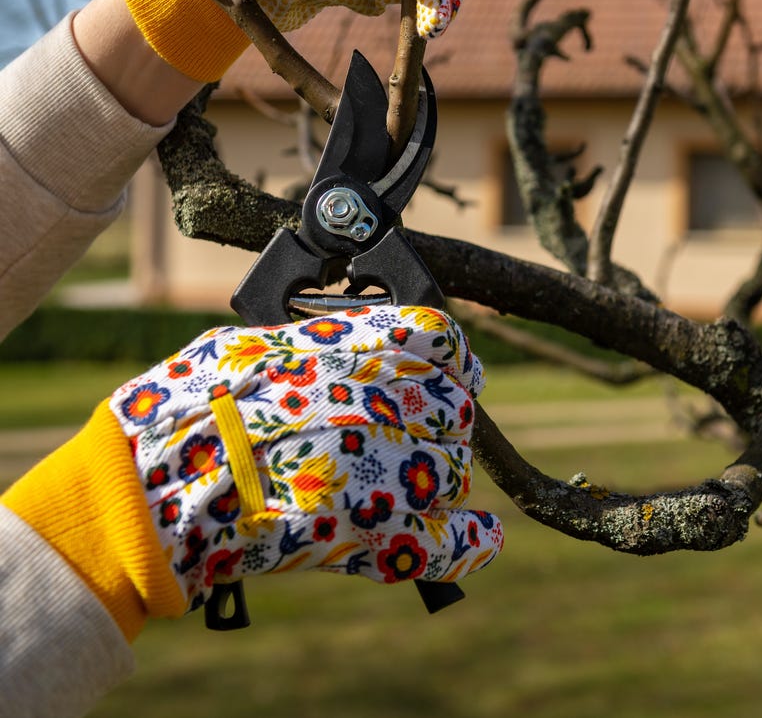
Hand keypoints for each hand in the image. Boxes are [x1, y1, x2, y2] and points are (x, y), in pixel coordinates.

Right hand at [1, 306, 501, 637]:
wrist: (154, 485)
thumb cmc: (194, 406)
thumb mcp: (259, 343)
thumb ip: (326, 342)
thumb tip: (373, 343)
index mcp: (360, 349)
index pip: (443, 341)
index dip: (451, 358)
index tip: (452, 368)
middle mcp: (389, 401)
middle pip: (454, 407)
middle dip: (437, 417)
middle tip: (405, 430)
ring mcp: (391, 470)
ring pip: (454, 470)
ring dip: (437, 474)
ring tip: (394, 478)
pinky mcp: (380, 537)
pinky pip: (452, 545)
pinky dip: (471, 544)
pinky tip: (481, 537)